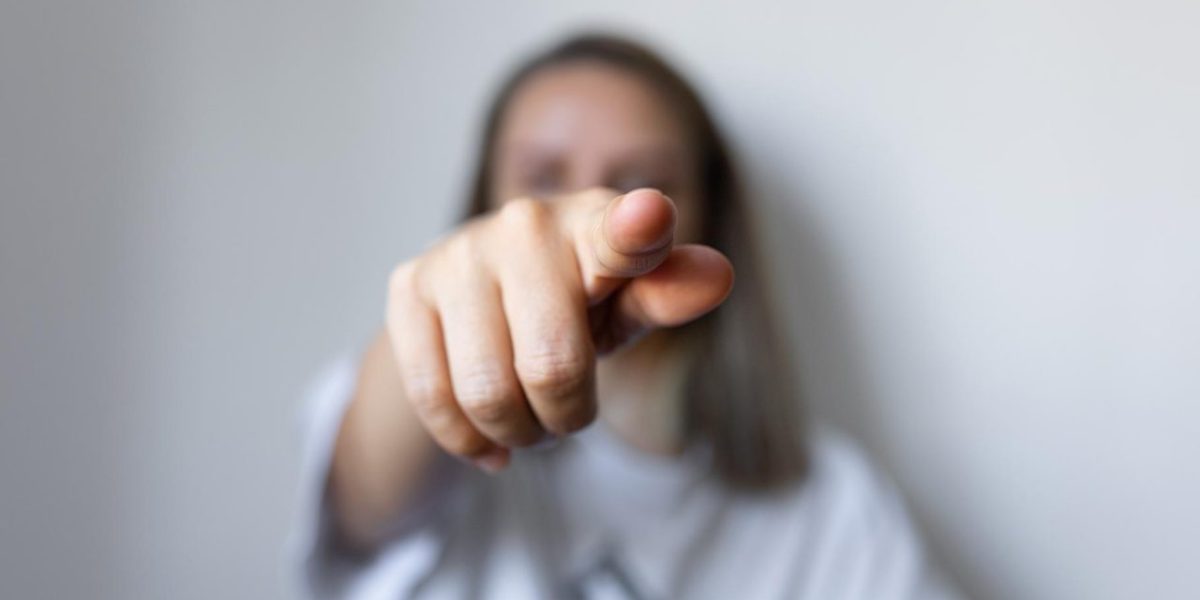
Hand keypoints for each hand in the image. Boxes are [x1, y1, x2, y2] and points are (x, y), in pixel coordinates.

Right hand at [385, 188, 732, 471]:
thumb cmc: (577, 300)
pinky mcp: (409, 286)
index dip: (637, 230)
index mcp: (596, 224)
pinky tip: (487, 436)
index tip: (648, 219)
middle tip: (567, 412)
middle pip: (551, 368)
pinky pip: (433, 397)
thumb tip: (718, 275)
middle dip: (564, 416)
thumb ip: (668, 294)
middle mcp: (524, 223)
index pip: (622, 233)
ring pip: (487, 392)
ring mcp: (458, 251)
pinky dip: (466, 438)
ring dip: (516, 432)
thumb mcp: (628, 305)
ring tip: (528, 421)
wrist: (486, 293)